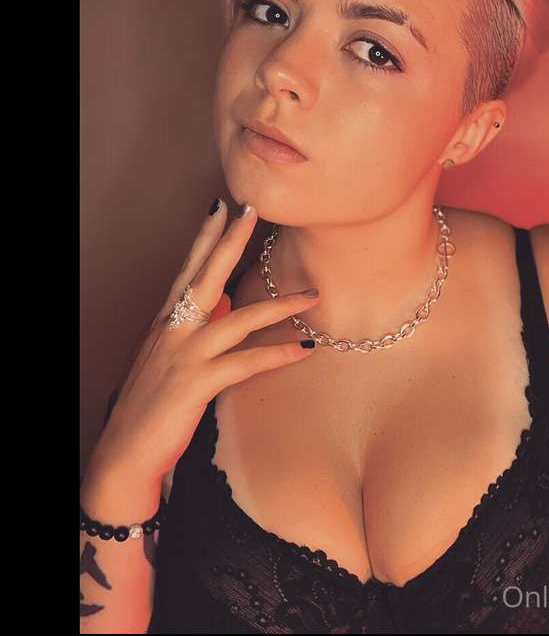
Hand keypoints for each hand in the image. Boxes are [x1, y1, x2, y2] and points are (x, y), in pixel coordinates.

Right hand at [86, 200, 319, 485]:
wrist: (123, 453)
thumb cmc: (151, 405)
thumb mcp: (169, 358)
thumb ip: (195, 329)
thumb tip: (227, 305)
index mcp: (166, 322)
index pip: (188, 270)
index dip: (205, 237)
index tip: (222, 207)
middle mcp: (173, 330)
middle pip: (207, 276)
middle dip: (231, 241)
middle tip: (252, 210)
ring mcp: (184, 355)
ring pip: (239, 319)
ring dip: (281, 306)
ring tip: (313, 295)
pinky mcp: (196, 384)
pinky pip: (245, 363)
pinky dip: (277, 355)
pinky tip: (303, 349)